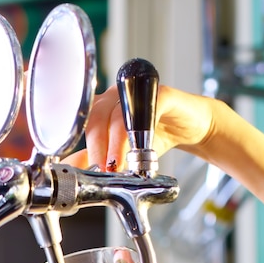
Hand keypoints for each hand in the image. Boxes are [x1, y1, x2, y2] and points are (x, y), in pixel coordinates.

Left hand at [66, 84, 215, 170]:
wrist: (191, 128)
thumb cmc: (156, 137)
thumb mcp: (122, 152)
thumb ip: (97, 158)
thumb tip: (72, 170)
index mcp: (103, 105)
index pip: (83, 121)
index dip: (83, 145)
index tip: (88, 169)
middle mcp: (118, 95)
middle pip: (97, 116)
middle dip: (98, 146)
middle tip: (104, 169)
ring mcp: (139, 92)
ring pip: (120, 114)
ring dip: (118, 143)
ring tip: (121, 165)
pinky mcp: (162, 94)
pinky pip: (148, 109)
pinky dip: (143, 131)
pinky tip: (143, 149)